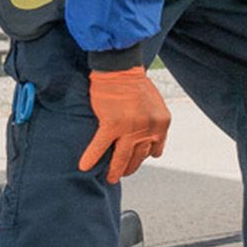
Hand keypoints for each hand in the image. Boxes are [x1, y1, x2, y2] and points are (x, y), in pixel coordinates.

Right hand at [78, 67, 170, 183]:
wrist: (121, 69)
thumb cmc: (135, 84)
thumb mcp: (156, 105)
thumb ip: (154, 122)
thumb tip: (150, 140)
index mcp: (162, 123)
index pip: (155, 149)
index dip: (144, 157)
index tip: (135, 161)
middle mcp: (150, 128)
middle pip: (139, 157)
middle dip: (130, 168)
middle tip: (121, 174)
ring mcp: (131, 128)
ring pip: (122, 157)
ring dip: (115, 170)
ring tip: (110, 177)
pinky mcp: (112, 125)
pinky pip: (100, 147)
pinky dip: (92, 158)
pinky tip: (84, 166)